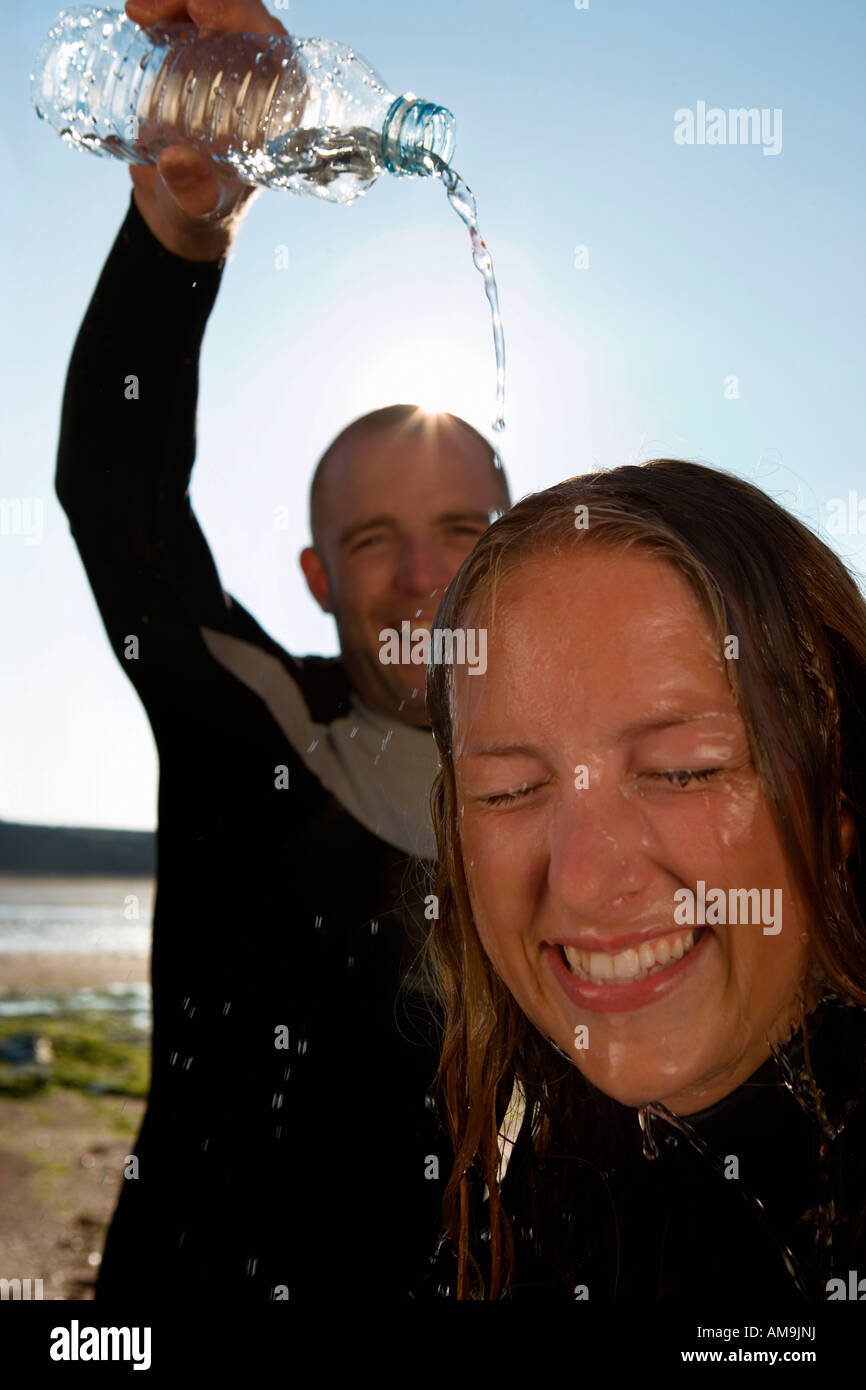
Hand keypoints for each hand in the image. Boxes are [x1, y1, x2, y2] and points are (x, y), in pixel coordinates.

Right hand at [124, 0, 288, 261]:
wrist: (175, 209)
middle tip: (152, 11)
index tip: (203, 12)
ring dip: (174, 2)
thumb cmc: (201, 211)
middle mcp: (255, 81)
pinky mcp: (192, 64)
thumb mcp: (199, 207)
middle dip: (201, 1)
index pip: (276, 48)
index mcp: (275, 111)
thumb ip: (194, 193)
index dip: (245, 18)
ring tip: (136, 13)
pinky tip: (136, 17)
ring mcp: (223, 68)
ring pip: (208, 13)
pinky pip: (183, 23)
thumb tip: (178, 162)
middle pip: (242, 17)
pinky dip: (161, 12)